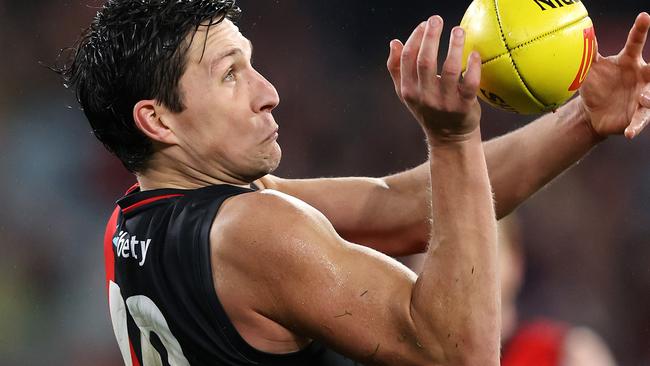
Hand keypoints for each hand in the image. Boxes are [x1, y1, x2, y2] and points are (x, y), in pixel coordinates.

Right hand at [387, 16, 482, 142]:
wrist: (449, 137)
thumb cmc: (428, 109)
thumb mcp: (408, 93)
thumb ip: (397, 69)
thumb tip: (393, 42)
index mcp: (408, 90)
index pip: (407, 59)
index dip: (415, 39)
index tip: (424, 24)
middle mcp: (424, 96)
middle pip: (425, 61)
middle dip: (430, 37)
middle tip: (436, 19)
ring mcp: (444, 102)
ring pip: (449, 69)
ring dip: (454, 46)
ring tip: (458, 30)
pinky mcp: (464, 107)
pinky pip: (470, 83)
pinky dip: (472, 66)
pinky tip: (474, 53)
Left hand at [580, 12, 649, 138]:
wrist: (591, 113)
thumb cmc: (595, 87)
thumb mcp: (589, 70)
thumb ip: (588, 54)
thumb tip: (583, 34)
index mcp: (629, 62)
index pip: (635, 43)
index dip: (640, 30)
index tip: (643, 17)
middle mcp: (640, 76)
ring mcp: (642, 95)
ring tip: (643, 99)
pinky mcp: (638, 114)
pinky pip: (640, 120)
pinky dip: (636, 127)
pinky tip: (630, 133)